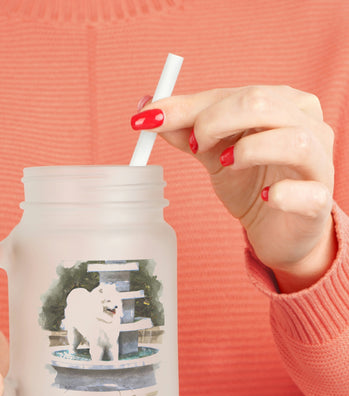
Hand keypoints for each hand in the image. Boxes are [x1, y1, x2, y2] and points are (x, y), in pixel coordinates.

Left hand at [132, 86, 336, 291]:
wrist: (278, 229)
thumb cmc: (251, 183)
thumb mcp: (214, 153)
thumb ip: (186, 131)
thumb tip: (147, 110)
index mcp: (281, 103)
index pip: (232, 94)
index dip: (188, 106)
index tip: (148, 119)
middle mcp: (306, 124)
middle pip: (261, 104)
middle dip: (214, 121)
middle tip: (194, 146)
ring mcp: (318, 162)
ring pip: (292, 140)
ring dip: (248, 151)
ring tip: (225, 165)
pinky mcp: (319, 201)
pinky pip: (307, 192)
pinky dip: (282, 194)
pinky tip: (266, 198)